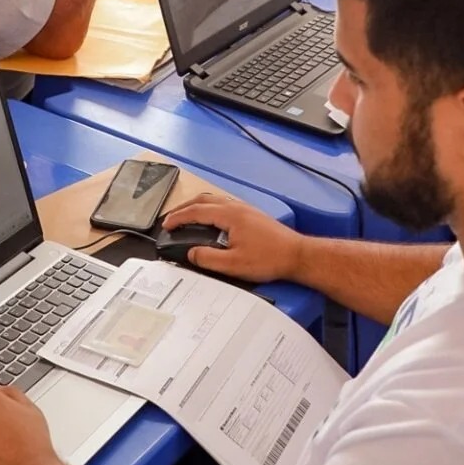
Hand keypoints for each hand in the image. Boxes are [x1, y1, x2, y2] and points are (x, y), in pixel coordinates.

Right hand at [162, 193, 306, 281]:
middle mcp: (237, 207)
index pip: (196, 211)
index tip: (166, 225)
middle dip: (184, 208)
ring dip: (197, 207)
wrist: (297, 255)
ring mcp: (245, 209)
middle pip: (204, 200)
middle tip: (171, 219)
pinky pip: (224, 205)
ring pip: (215, 200)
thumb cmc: (269, 259)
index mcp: (230, 215)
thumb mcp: (233, 264)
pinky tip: (210, 221)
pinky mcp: (252, 215)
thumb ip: (208, 258)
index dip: (178, 217)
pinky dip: (209, 209)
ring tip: (186, 218)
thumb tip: (191, 252)